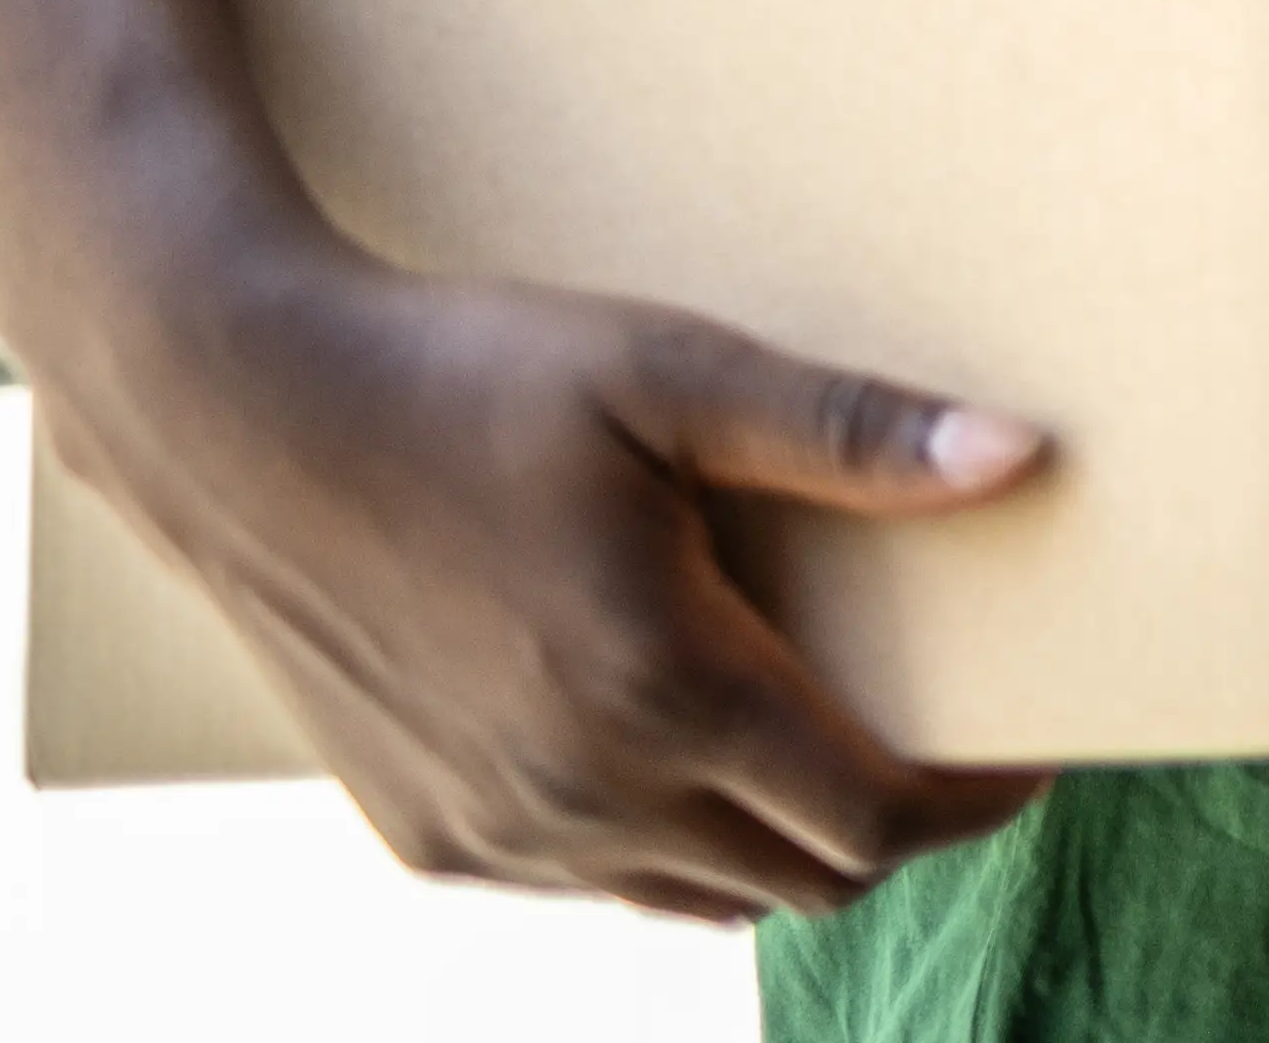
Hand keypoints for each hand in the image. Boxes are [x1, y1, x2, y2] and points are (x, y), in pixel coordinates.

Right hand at [54, 224, 1053, 921]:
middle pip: (802, 876)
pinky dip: (669, 840)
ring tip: (825, 736)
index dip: (973, 798)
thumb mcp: (672, 373)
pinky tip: (680, 740)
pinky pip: (595, 877)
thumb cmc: (466, 373)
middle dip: (894, 822)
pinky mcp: (424, 834)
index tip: (1030, 747)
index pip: (871, 819)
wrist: (238, 413)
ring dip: (782, 841)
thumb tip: (1019, 457)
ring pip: (700, 895)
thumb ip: (849, 431)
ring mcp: (493, 829)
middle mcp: (579, 793)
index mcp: (661, 690)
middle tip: (942, 735)